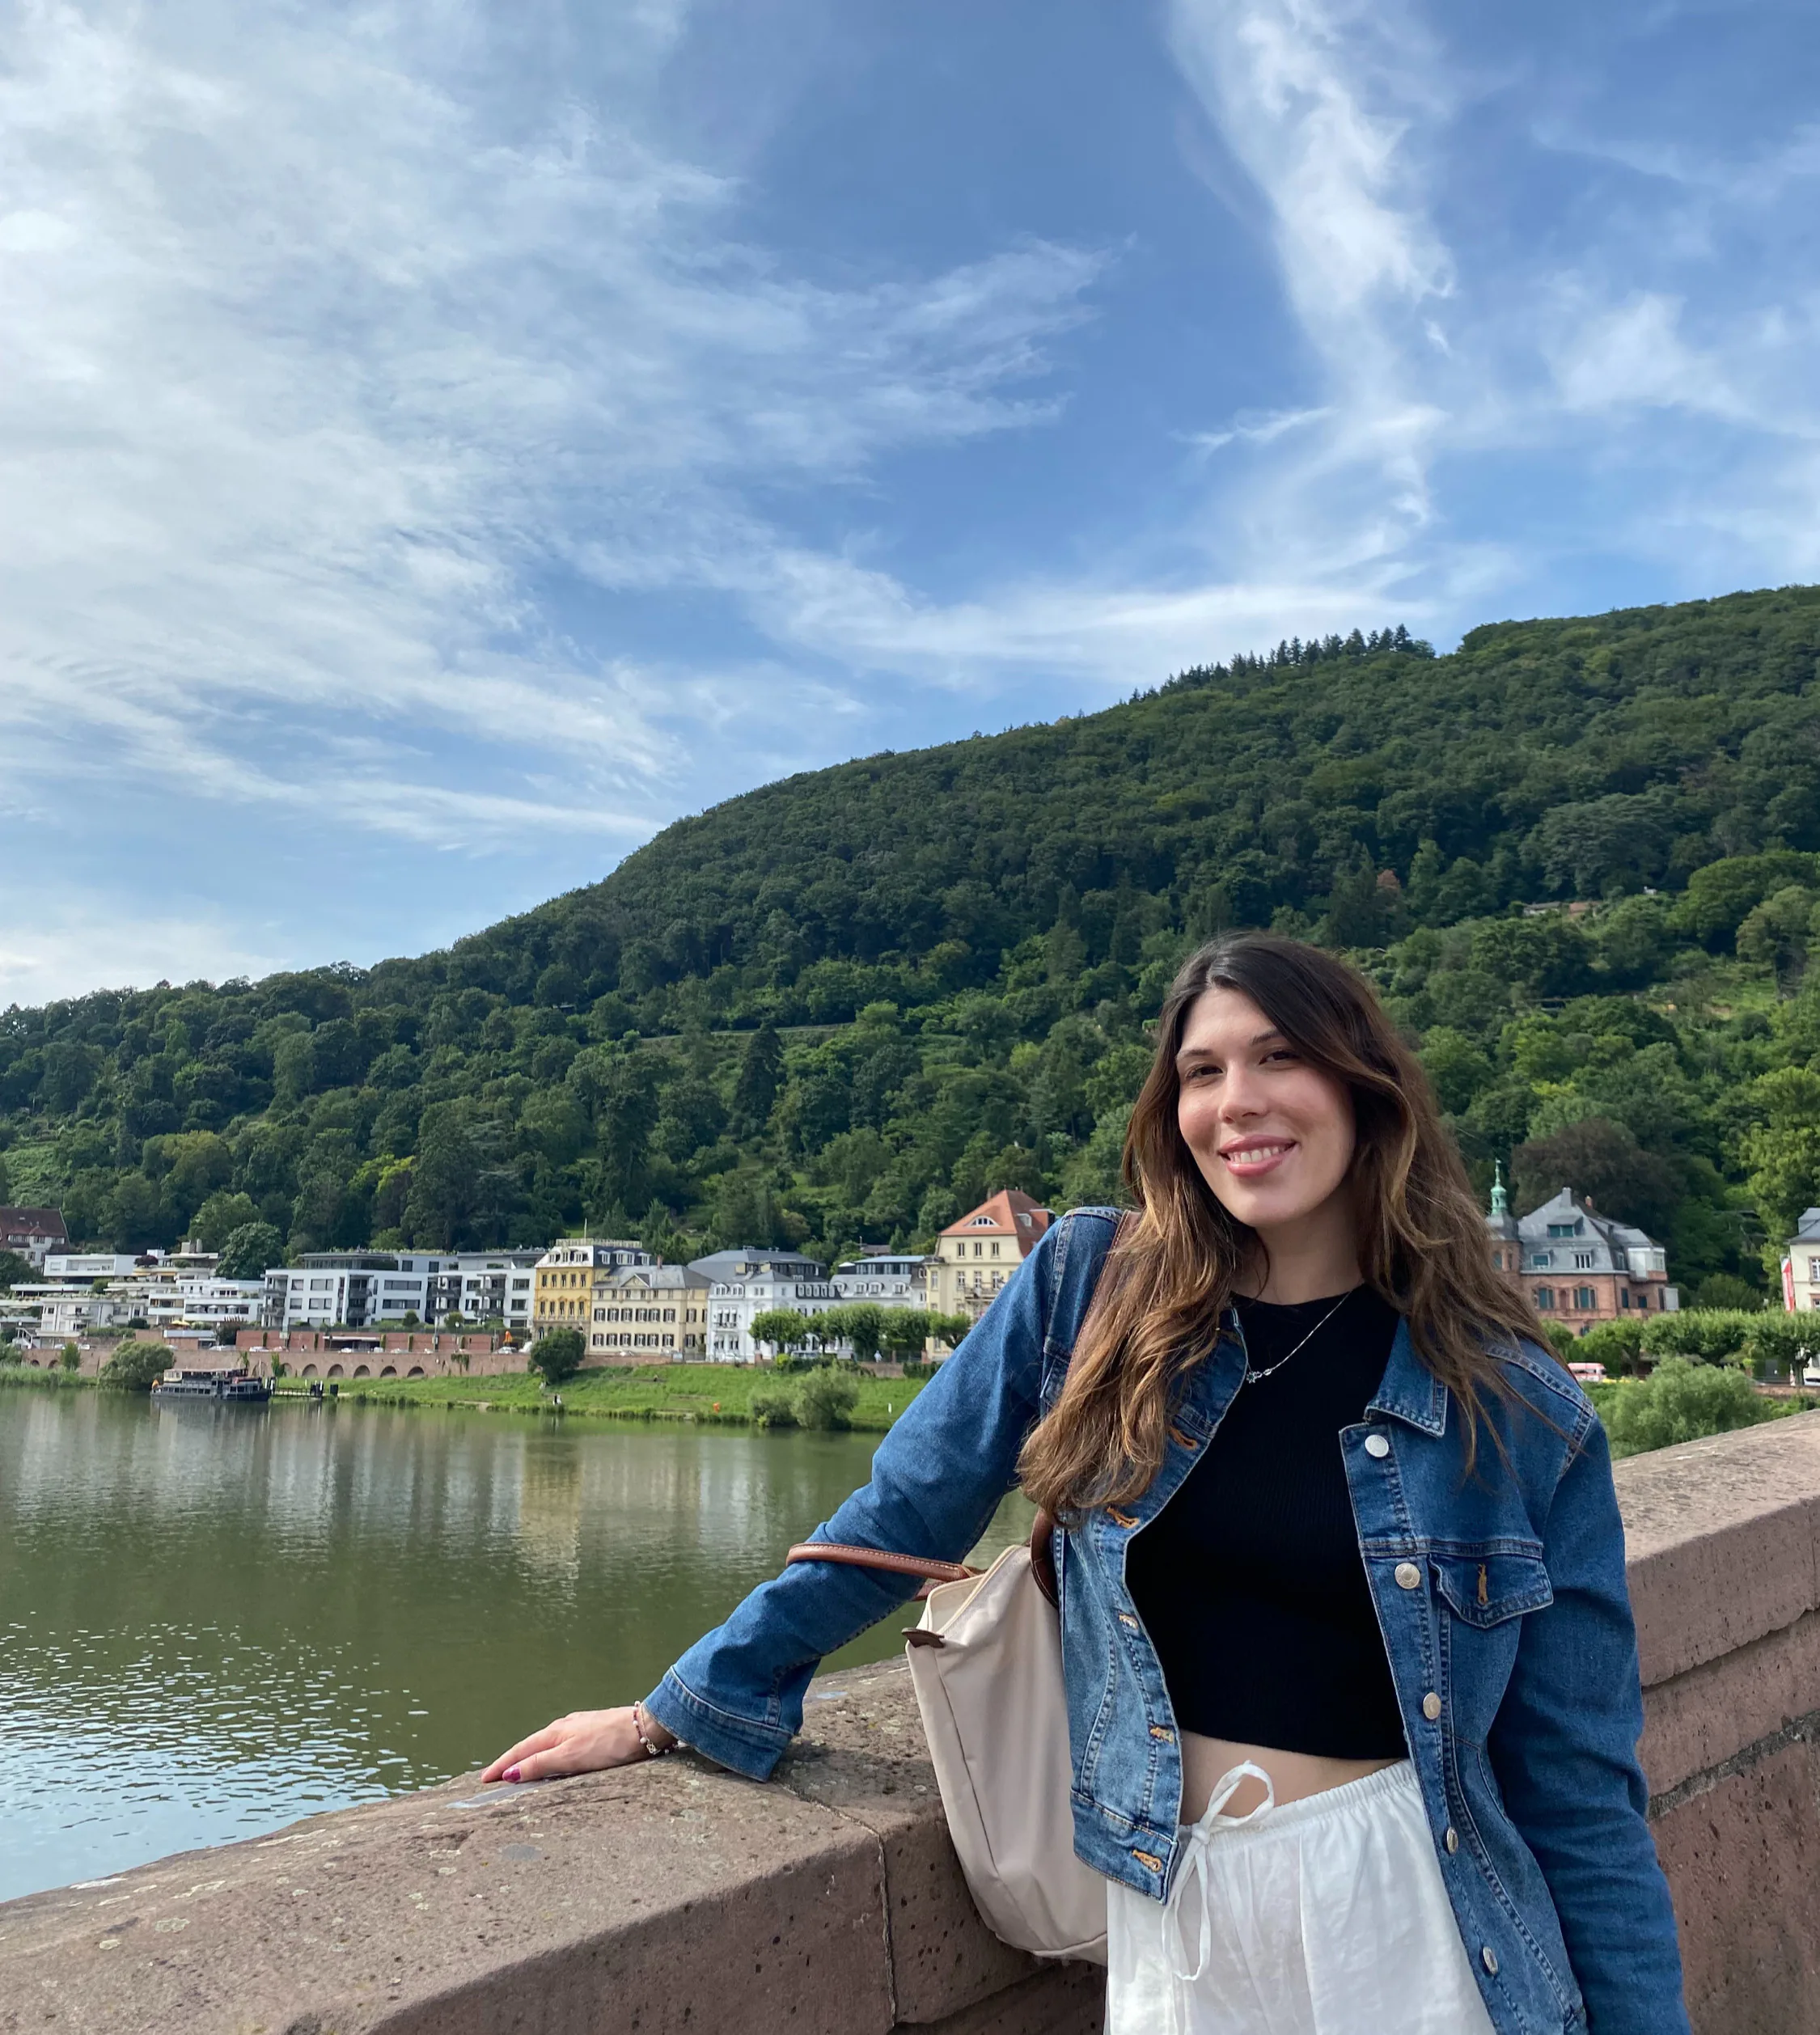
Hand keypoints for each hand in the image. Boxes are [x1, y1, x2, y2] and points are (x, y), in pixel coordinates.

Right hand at [479, 1705, 665, 1783]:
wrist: (645, 1729)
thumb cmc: (609, 1743)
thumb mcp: (571, 1757)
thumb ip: (540, 1764)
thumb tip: (510, 1773)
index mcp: (556, 1732)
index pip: (520, 1751)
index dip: (502, 1765)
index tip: (484, 1779)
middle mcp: (565, 1727)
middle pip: (530, 1746)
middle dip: (510, 1761)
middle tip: (493, 1777)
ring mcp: (579, 1729)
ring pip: (546, 1746)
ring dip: (529, 1759)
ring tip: (517, 1773)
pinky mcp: (593, 1734)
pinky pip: (561, 1747)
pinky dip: (548, 1757)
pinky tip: (553, 1763)